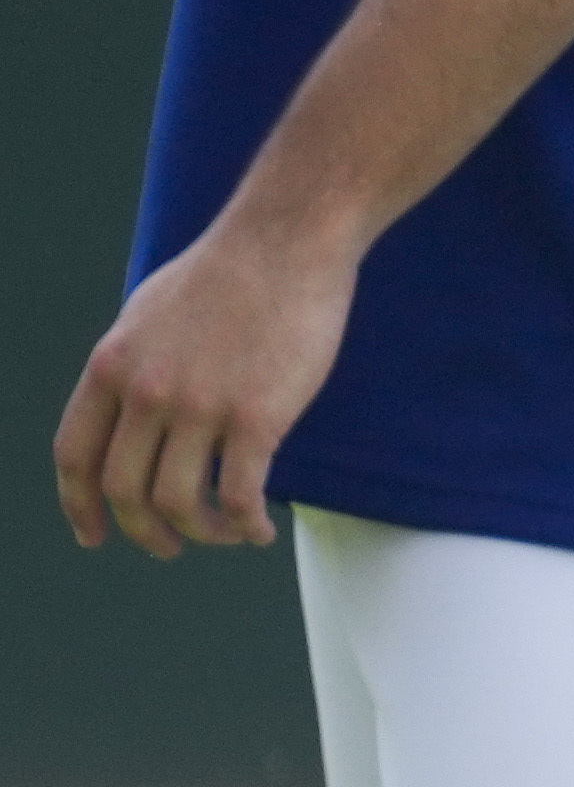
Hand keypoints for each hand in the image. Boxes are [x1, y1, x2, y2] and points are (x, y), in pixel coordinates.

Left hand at [50, 200, 357, 554]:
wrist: (286, 240)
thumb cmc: (226, 271)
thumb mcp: (147, 314)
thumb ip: (130, 365)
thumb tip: (126, 409)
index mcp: (111, 366)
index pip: (75, 456)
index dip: (80, 506)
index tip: (94, 534)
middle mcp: (146, 391)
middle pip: (125, 492)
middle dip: (144, 534)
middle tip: (168, 546)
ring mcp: (200, 405)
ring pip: (180, 503)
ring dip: (200, 534)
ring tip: (226, 535)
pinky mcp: (258, 416)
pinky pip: (240, 494)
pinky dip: (245, 526)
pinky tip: (260, 530)